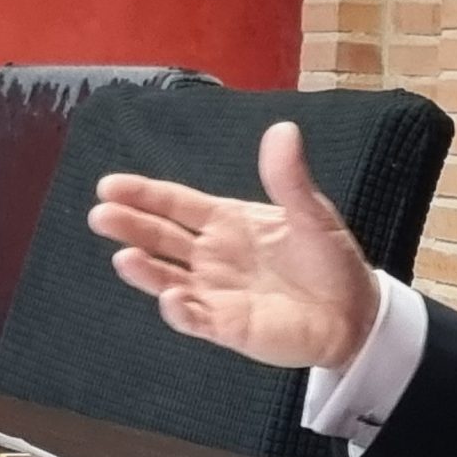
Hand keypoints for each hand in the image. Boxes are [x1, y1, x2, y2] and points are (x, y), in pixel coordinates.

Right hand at [86, 121, 380, 370]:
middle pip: (161, 239)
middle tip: (101, 215)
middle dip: (130, 227)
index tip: (109, 186)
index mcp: (226, 222)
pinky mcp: (228, 327)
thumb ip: (289, 179)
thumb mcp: (311, 213)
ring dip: (145, 271)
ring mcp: (216, 292)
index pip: (175, 204)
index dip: (143, 194)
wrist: (355, 313)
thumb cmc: (329, 260)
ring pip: (168, 279)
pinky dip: (180, 311)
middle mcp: (211, 256)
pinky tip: (171, 297)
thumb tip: (282, 129)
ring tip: (124, 258)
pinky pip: (196, 318)